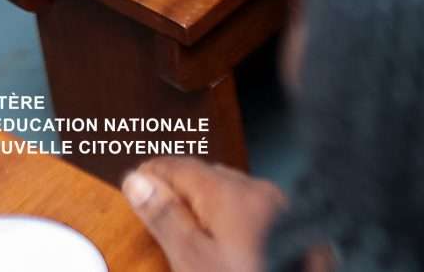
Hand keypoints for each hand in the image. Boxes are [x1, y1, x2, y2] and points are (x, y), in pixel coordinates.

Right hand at [124, 158, 285, 271]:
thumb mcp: (192, 257)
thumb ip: (165, 217)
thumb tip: (138, 181)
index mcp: (230, 192)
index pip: (182, 166)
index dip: (154, 171)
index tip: (135, 177)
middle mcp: (258, 190)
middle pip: (207, 174)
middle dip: (178, 182)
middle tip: (152, 193)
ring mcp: (276, 205)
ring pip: (230, 189)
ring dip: (203, 196)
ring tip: (181, 211)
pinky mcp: (287, 223)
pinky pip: (248, 206)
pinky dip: (226, 210)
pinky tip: (219, 228)